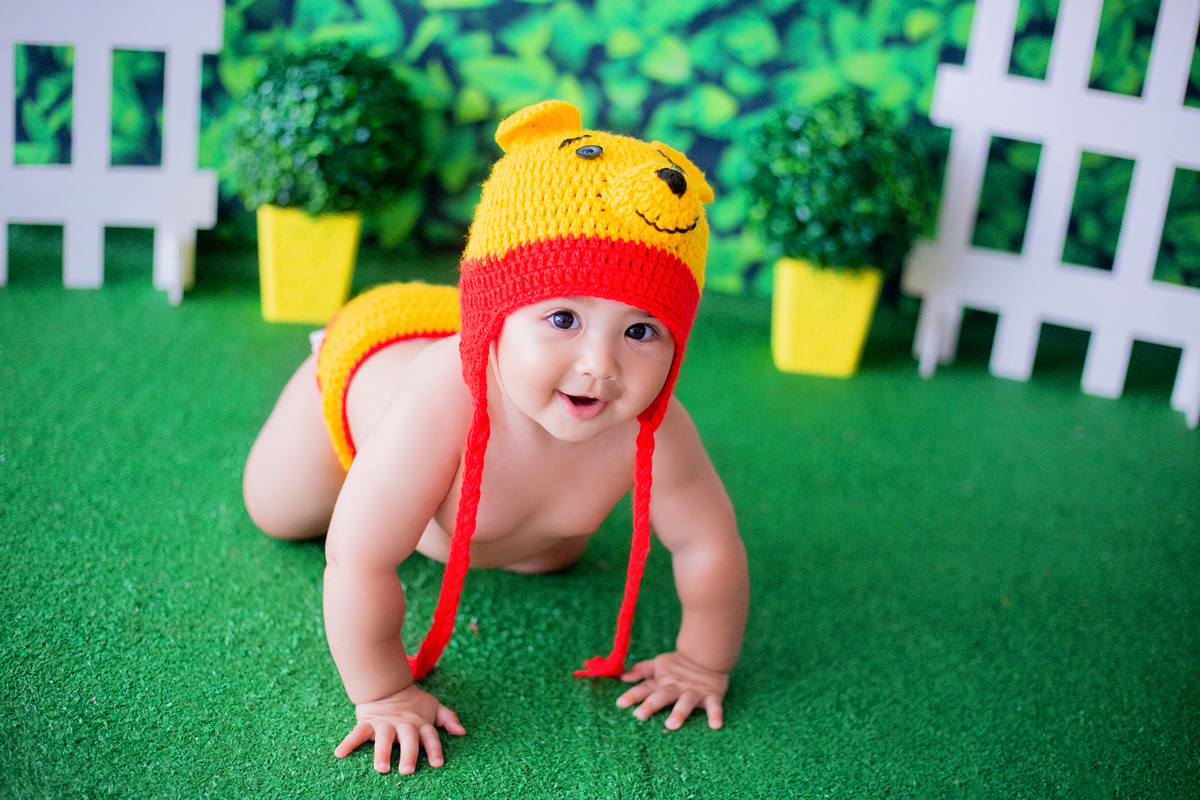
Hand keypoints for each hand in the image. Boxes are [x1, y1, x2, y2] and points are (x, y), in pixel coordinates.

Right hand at [334, 683, 465, 773]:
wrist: (388, 685)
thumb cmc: (413, 702)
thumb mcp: (433, 707)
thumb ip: (448, 718)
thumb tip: (462, 732)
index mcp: (420, 723)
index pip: (430, 736)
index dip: (434, 749)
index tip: (438, 763)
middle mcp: (404, 725)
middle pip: (408, 740)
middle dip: (409, 754)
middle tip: (408, 770)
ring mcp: (385, 724)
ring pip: (384, 738)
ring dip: (383, 752)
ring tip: (381, 768)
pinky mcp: (368, 722)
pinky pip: (357, 732)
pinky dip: (348, 742)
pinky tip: (340, 753)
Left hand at [615, 651, 728, 729]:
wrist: (707, 654)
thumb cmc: (678, 665)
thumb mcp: (658, 665)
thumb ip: (641, 671)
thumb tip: (622, 677)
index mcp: (662, 681)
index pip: (645, 688)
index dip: (633, 695)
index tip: (620, 703)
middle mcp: (676, 687)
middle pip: (662, 696)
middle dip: (651, 705)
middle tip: (639, 715)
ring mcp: (694, 691)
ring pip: (686, 702)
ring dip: (679, 712)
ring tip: (671, 725)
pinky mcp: (711, 695)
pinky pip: (714, 706)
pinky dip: (716, 714)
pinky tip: (715, 725)